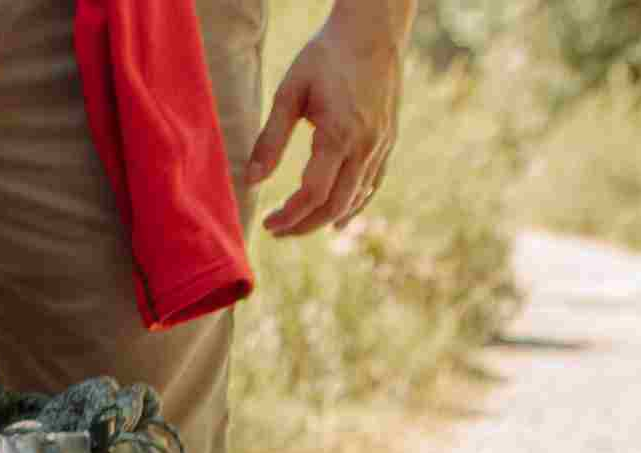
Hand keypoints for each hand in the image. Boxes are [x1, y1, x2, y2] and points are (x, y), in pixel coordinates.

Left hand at [247, 5, 407, 237]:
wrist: (373, 32)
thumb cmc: (326, 57)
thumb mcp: (290, 93)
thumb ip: (270, 139)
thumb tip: (251, 181)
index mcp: (340, 135)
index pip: (313, 193)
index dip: (289, 215)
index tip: (267, 223)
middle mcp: (367, 146)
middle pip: (336, 205)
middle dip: (305, 225)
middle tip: (277, 231)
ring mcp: (382, 145)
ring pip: (356, 198)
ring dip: (326, 218)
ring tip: (297, 227)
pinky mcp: (389, 140)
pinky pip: (373, 183)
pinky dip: (355, 205)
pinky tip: (339, 220)